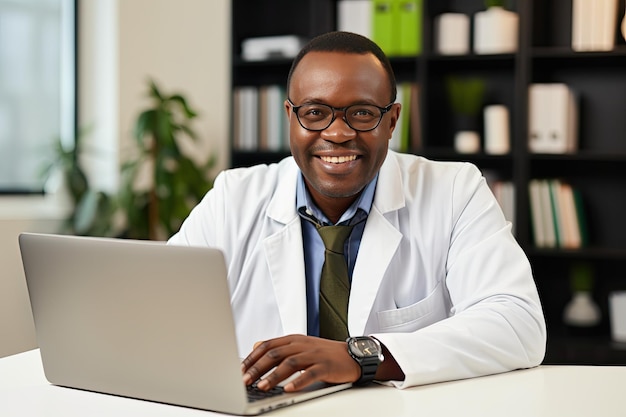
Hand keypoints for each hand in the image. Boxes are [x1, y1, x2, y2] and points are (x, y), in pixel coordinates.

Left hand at [241, 334, 359, 391]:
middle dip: (258, 367)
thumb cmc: (324, 353)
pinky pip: (310, 373)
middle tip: (246, 380)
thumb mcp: (299, 346)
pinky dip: (298, 381)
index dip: (252, 358)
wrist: (352, 355)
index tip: (240, 371)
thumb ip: (278, 347)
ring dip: (274, 376)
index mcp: (293, 339)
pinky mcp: (325, 365)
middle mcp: (302, 344)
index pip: (267, 345)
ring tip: (263, 387)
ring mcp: (314, 354)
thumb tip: (256, 346)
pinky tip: (288, 389)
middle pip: (275, 353)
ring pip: (290, 362)